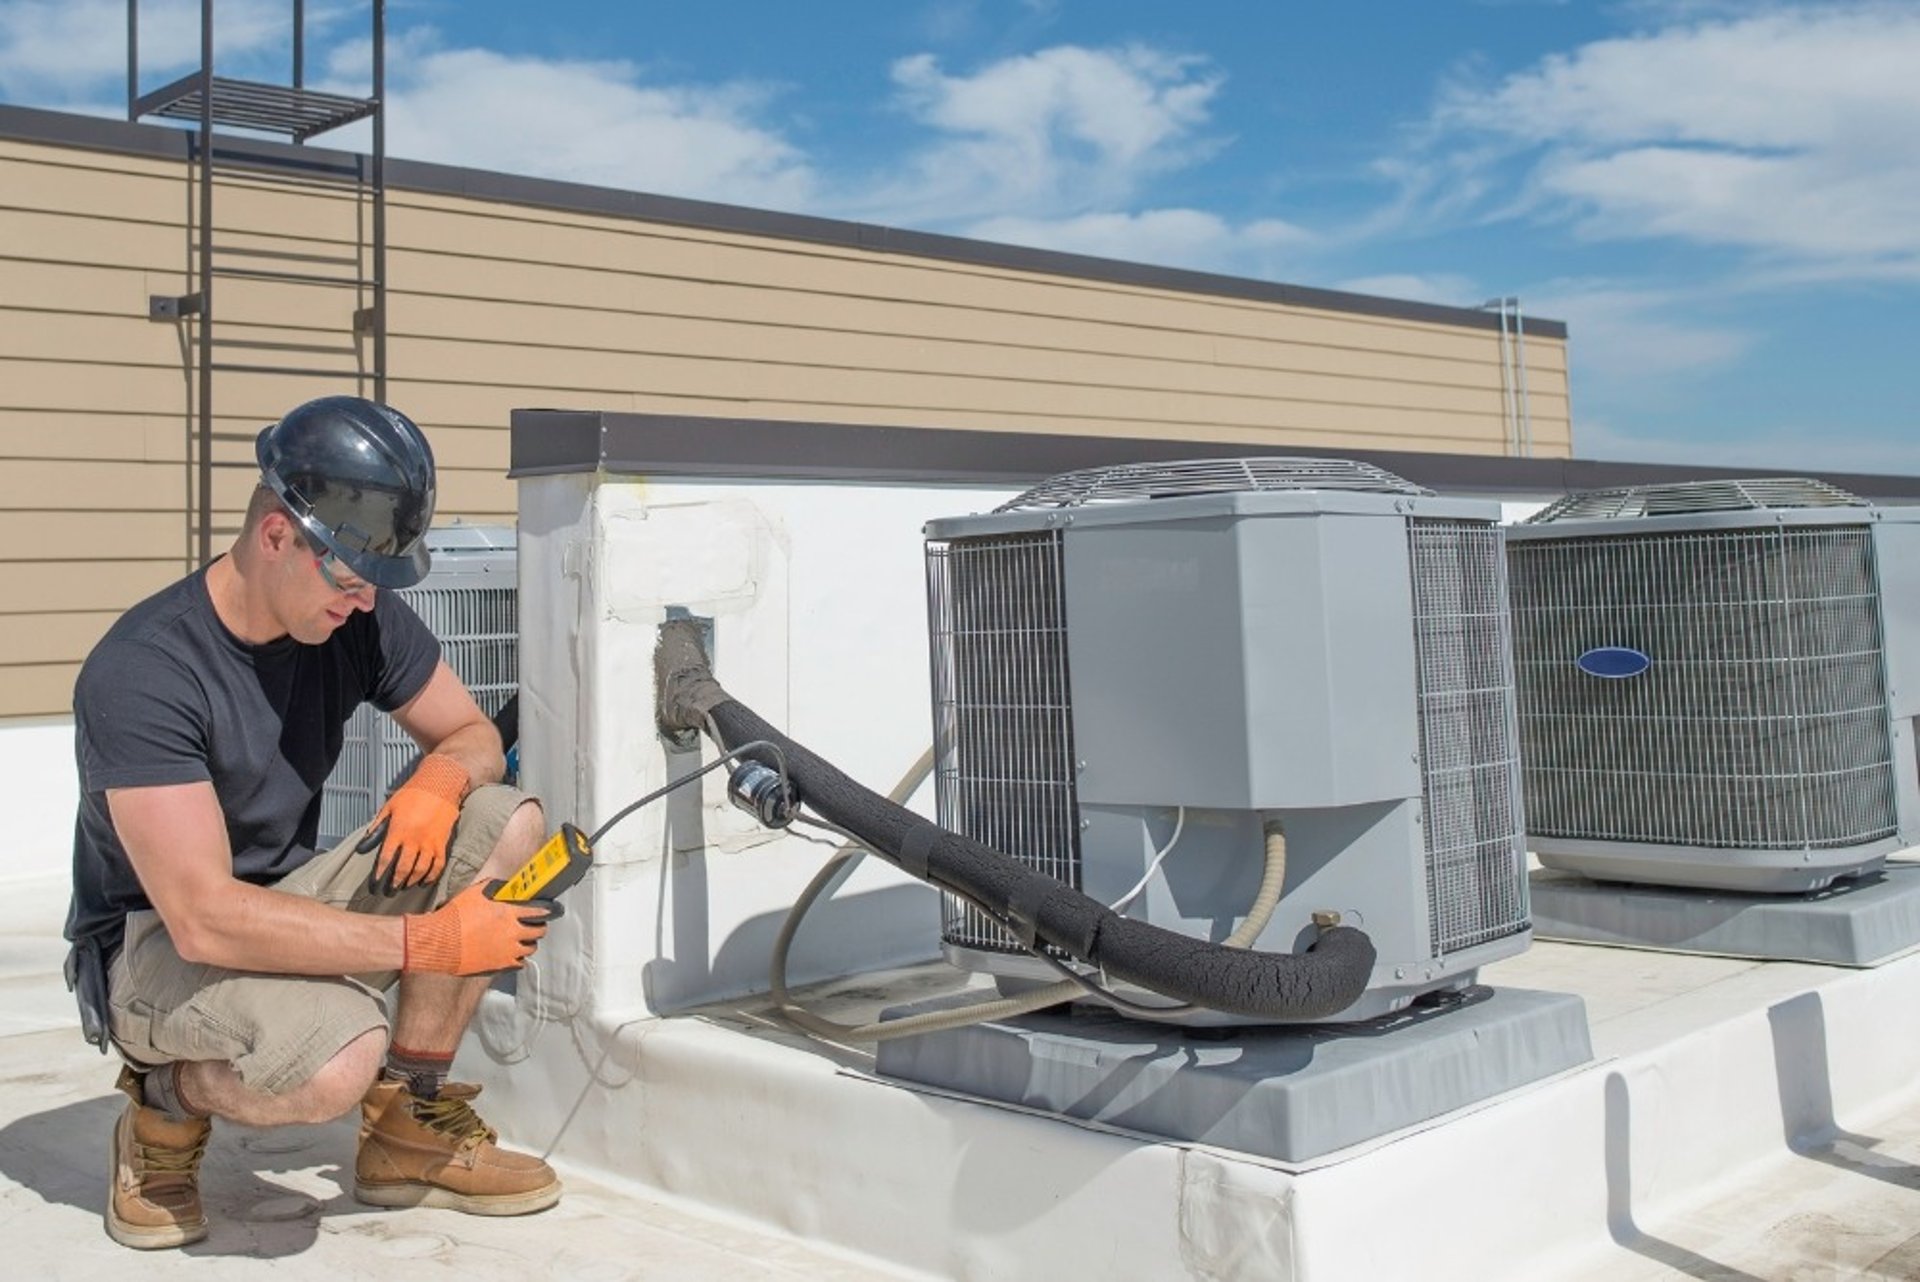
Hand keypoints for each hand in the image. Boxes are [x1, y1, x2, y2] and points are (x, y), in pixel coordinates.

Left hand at [358, 754, 467, 891]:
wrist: (441, 785)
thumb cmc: (413, 794)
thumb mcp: (389, 807)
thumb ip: (377, 827)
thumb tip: (364, 846)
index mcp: (399, 830)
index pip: (386, 858)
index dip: (380, 872)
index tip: (375, 882)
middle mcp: (415, 839)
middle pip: (403, 868)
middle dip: (394, 882)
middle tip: (389, 891)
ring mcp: (430, 843)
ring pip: (420, 869)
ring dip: (411, 881)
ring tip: (404, 886)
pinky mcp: (442, 843)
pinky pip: (438, 865)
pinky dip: (431, 876)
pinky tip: (424, 881)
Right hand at [401, 881, 559, 975]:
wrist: (439, 942)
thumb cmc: (454, 916)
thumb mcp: (476, 892)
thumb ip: (495, 889)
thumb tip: (507, 887)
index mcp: (509, 913)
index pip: (540, 911)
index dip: (549, 910)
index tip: (553, 910)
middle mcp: (512, 933)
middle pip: (540, 931)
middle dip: (540, 926)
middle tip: (535, 924)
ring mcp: (507, 951)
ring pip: (530, 948)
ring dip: (528, 942)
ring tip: (521, 938)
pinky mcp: (500, 966)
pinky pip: (519, 963)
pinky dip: (518, 958)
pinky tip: (511, 952)